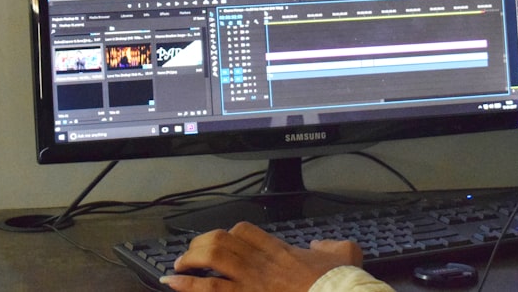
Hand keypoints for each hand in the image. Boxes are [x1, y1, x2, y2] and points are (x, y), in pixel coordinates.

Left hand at [161, 222, 361, 291]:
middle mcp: (260, 262)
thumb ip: (331, 245)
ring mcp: (250, 282)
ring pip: (210, 261)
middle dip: (200, 245)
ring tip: (177, 268)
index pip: (244, 231)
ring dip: (188, 263)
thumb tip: (321, 245)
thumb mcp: (344, 253)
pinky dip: (187, 287)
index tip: (222, 242)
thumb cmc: (337, 282)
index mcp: (279, 250)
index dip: (228, 234)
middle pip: (220, 241)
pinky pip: (209, 290)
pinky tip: (173, 284)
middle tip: (191, 255)